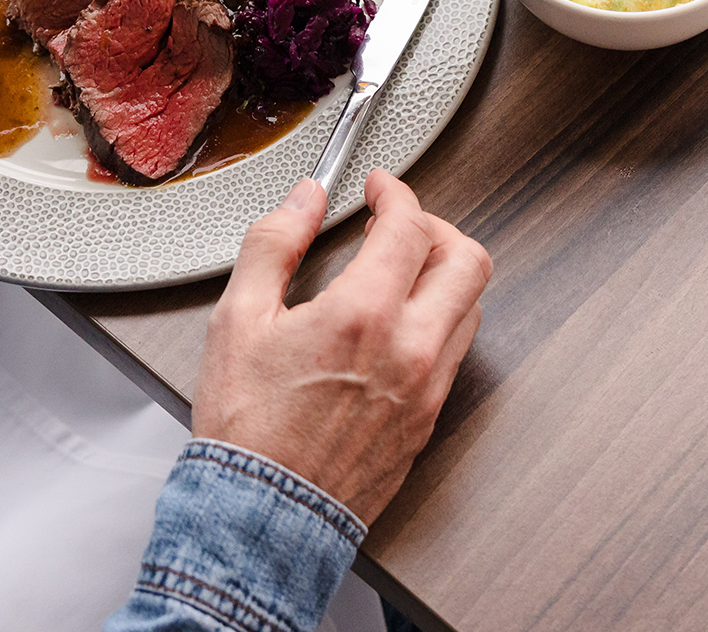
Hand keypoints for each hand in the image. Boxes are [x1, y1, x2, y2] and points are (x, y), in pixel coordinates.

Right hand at [193, 169, 490, 525]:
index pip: (411, 226)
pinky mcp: (428, 420)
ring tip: (402, 273)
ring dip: (444, 276)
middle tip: (402, 225)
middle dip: (438, 228)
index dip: (396, 194)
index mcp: (364, 315)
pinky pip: (456, 353)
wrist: (261, 516)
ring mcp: (427, 388)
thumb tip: (303, 200)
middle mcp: (411, 349)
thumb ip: (273, 244)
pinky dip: (439, 322)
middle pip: (467, 260)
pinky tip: (400, 326)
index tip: (380, 191)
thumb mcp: (237, 319)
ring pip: (470, 307)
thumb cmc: (247, 430)